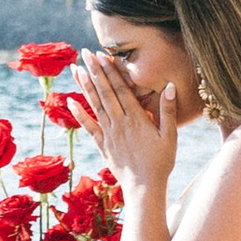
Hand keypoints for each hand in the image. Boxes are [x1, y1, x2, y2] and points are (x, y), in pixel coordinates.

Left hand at [83, 49, 177, 201]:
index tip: (103, 55)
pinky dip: (79, 114)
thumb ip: (168, 110)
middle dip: (95, 71)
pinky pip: (89, 127)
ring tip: (76, 69)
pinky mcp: (103, 145)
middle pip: (106, 92)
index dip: (112, 71)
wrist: (145, 188)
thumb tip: (169, 86)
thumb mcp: (170, 136)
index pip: (122, 89)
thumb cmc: (161, 162)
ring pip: (95, 105)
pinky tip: (70, 101)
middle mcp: (120, 123)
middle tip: (85, 53)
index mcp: (137, 118)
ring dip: (85, 86)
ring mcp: (109, 134)